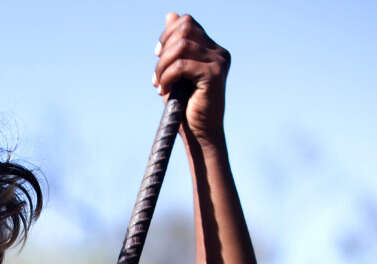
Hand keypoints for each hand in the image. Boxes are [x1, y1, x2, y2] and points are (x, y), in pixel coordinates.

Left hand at [153, 13, 229, 144]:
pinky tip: (164, 90)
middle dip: (163, 50)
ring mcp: (219, 62)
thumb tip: (171, 14)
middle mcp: (219, 52)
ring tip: (159, 84)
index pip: (187, 23)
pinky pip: (181, 64)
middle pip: (184, 29)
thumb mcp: (174, 71)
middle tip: (157, 75)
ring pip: (181, 45)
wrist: (199, 136)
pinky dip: (166, 76)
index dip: (167, 35)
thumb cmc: (186, 108)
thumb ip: (173, 45)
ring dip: (162, 65)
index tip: (157, 55)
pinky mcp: (215, 74)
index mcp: (212, 50)